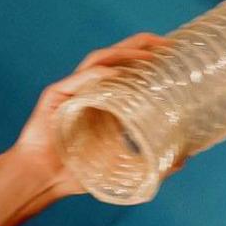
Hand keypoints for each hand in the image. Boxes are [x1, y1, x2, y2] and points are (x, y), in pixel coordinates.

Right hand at [8, 32, 173, 199]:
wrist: (42, 181)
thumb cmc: (77, 174)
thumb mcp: (123, 168)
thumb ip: (152, 163)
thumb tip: (183, 160)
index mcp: (106, 102)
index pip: (129, 70)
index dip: (150, 59)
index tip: (174, 56)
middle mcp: (90, 90)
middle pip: (117, 58)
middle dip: (142, 47)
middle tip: (167, 45)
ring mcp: (73, 90)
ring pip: (99, 61)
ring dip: (123, 54)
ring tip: (147, 55)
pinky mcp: (56, 97)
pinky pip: (78, 80)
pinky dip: (96, 75)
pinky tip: (113, 74)